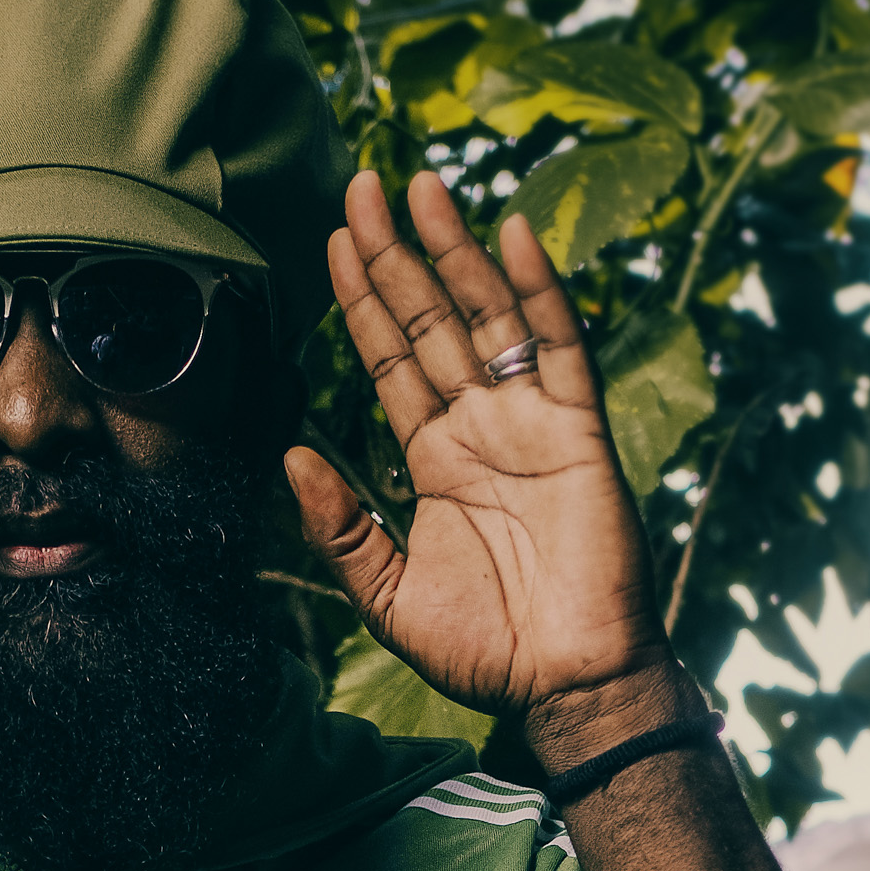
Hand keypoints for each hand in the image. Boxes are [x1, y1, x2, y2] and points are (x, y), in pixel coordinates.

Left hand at [286, 169, 676, 732]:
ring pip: (487, 316)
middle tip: (361, 184)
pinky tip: (511, 233)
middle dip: (396, 254)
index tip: (332, 243)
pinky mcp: (580, 432)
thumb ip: (340, 528)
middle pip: (431, 321)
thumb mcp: (384, 595)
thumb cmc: (484, 651)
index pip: (391, 363)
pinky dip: (539, 289)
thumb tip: (289, 452)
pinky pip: (560, 346)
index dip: (363, 302)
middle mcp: (480, 427)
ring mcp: (531, 422)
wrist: (563, 686)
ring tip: (421, 185)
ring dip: (454, 251)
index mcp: (434, 460)